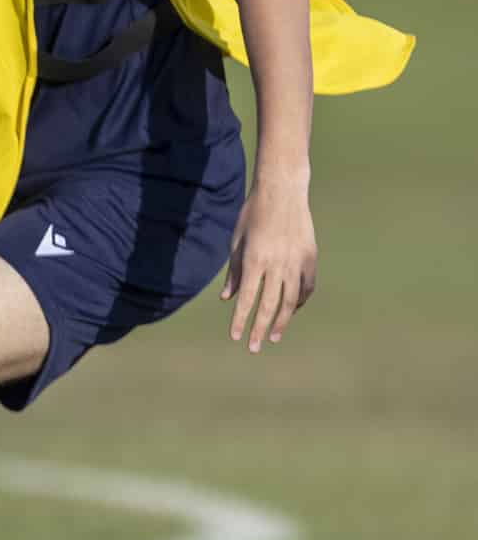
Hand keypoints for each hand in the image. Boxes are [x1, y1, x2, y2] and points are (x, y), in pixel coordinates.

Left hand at [222, 181, 315, 352]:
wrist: (282, 192)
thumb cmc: (253, 215)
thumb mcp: (237, 241)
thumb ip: (234, 271)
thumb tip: (228, 299)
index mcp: (255, 260)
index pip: (246, 298)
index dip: (240, 320)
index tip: (235, 337)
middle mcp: (277, 264)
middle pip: (268, 305)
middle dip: (259, 328)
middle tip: (254, 348)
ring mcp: (297, 261)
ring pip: (291, 300)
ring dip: (281, 320)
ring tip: (272, 336)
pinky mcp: (310, 257)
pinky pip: (306, 287)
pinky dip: (299, 301)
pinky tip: (291, 310)